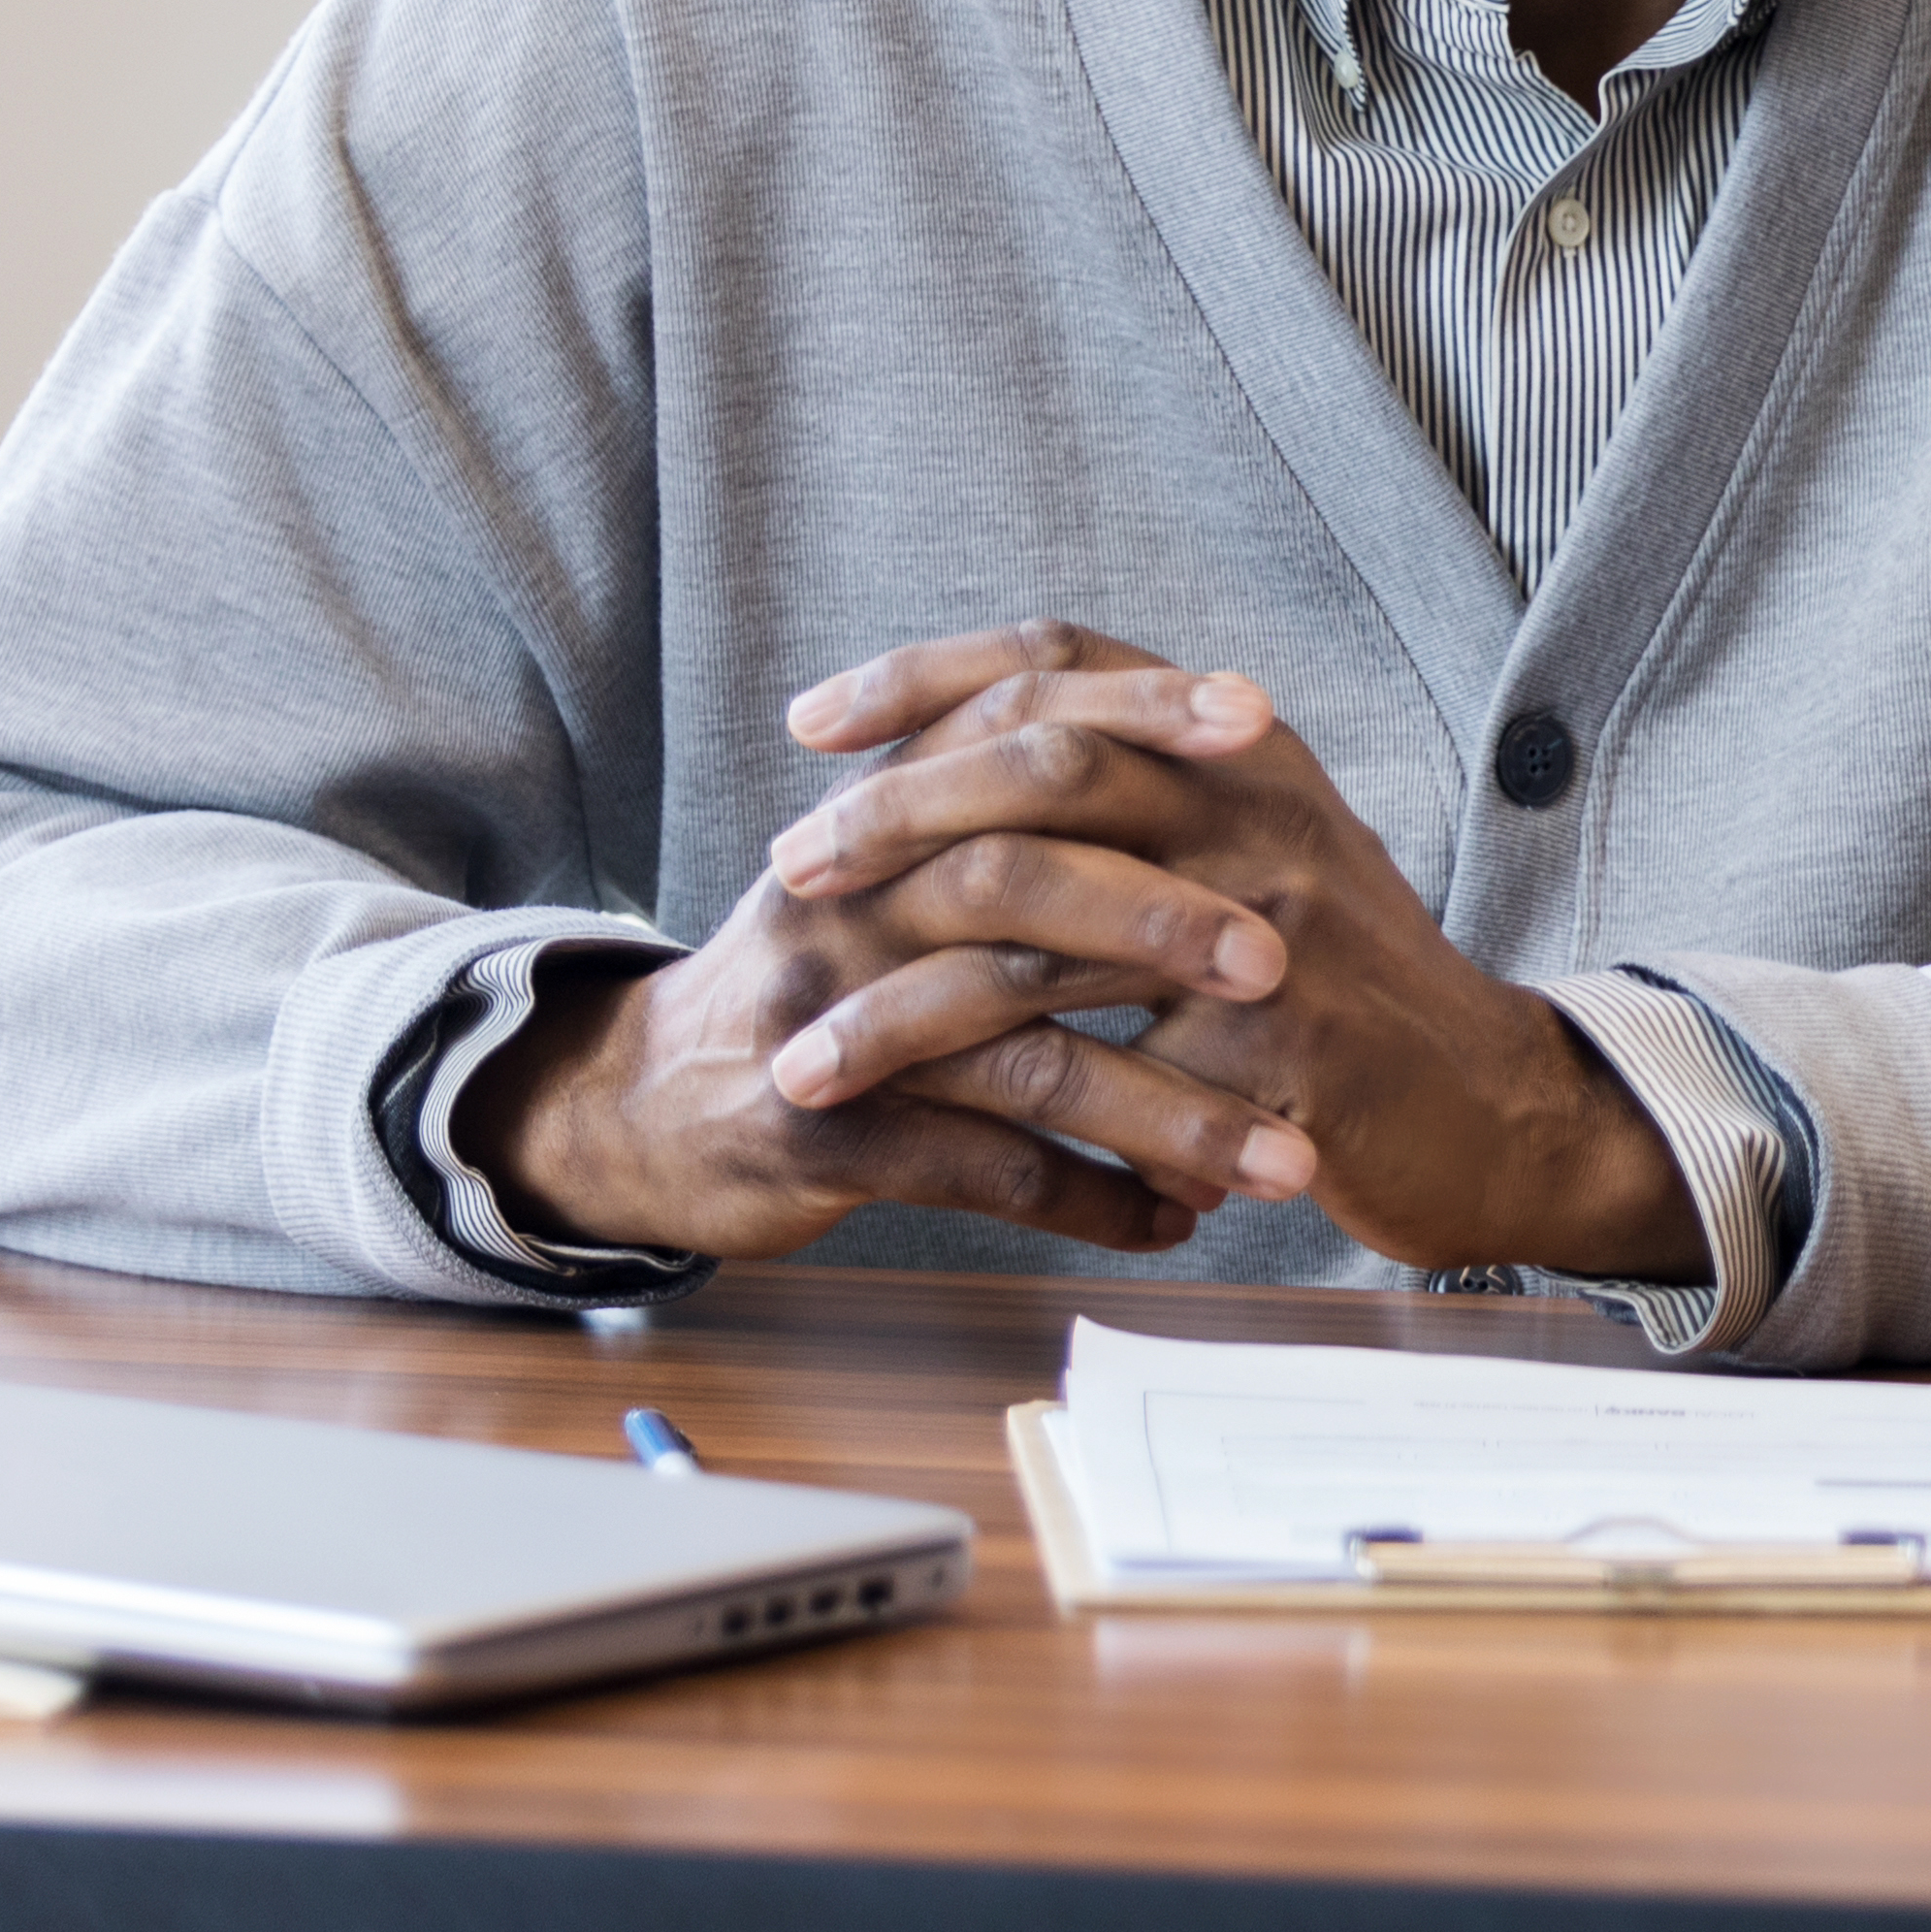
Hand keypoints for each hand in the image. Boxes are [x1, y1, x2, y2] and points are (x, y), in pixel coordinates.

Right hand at [459, 623, 1318, 1262]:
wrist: (645, 1104)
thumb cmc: (826, 974)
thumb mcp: (894, 863)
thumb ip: (1013, 795)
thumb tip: (1206, 735)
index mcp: (889, 814)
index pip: (1015, 725)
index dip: (1136, 710)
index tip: (1261, 721)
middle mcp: (856, 904)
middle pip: (1021, 882)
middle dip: (1163, 922)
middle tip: (1284, 962)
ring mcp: (837, 1024)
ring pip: (1028, 1056)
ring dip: (1170, 1111)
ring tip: (1285, 1163)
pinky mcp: (831, 1140)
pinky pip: (987, 1171)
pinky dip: (1096, 1198)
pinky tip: (1178, 1221)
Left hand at [757, 623, 1699, 1283]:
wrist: (1488, 1105)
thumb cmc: (1343, 984)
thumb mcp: (1255, 852)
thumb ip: (1144, 796)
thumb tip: (972, 752)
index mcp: (1242, 750)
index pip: (1065, 661)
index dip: (927, 674)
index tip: (809, 720)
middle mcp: (1260, 807)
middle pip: (1040, 766)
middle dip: (890, 817)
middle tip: (787, 873)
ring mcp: (1272, 923)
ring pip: (1041, 929)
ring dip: (899, 1004)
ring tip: (799, 1057)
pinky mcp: (1274, 1049)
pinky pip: (1095, 1069)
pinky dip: (993, 1110)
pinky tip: (912, 1142)